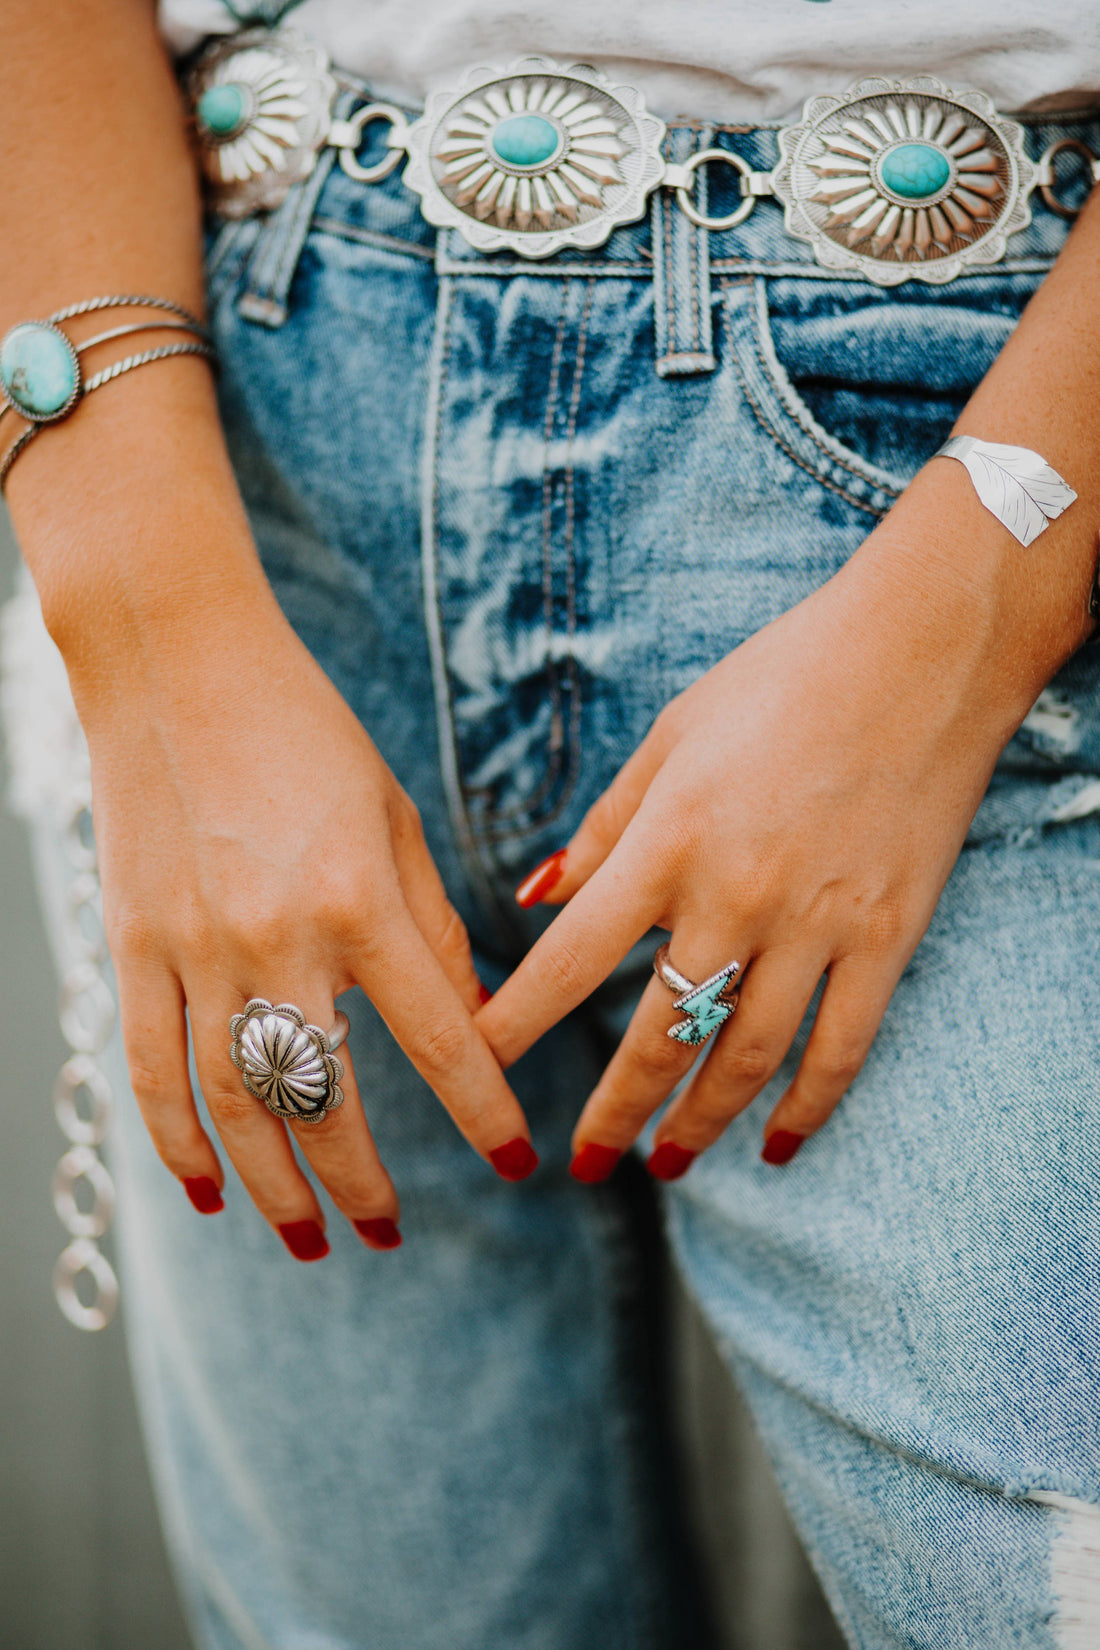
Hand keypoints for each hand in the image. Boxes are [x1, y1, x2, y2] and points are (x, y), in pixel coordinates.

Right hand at [77, 585, 533, 1258]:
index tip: (515, 1164)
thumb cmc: (307, 733)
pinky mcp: (135, 947)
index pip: (440, 1041)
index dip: (484, 1114)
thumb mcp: (396, 818)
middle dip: (363, 1182)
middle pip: (327, 1100)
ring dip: (275, 1187)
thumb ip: (432, 925)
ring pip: (237, 1105)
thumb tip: (467, 1015)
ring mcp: (195, 951)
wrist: (178, 666)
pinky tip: (207, 1190)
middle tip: (389, 1233)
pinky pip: (152, 1068)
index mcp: (361, 900)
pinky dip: (178, 1140)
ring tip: (307, 1240)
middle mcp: (277, 940)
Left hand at [478, 479, 1046, 1178]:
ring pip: (745, 1057)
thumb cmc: (780, 681)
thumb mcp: (671, 738)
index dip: (519, 1023)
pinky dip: (808, 1107)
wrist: (920, 652)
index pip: (573, 959)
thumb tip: (539, 896)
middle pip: (658, 1034)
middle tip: (584, 1164)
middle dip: (612, 1110)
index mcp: (669, 840)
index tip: (478, 1068)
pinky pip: (841, 1047)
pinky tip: (776, 1145)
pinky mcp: (887, 936)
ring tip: (666, 1163)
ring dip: (699, 1122)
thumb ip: (605, 828)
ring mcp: (817, 923)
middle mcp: (736, 895)